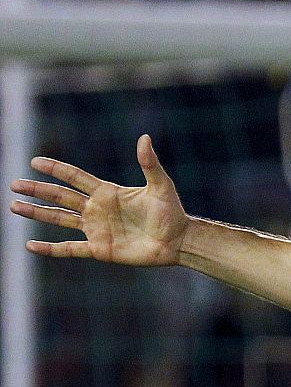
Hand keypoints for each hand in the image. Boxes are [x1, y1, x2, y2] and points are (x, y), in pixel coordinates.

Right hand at [9, 134, 188, 265]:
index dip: (56, 169)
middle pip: (60, 196)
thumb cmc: (172, 212)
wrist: (178, 241)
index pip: (75, 177)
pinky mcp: (100, 249)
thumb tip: (145, 137)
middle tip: (14, 184)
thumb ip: (149, 163)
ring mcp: (96, 229)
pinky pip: (70, 249)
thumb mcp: (161, 185)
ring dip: (37, 213)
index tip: (35, 161)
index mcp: (107, 192)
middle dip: (37, 190)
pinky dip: (50, 248)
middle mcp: (97, 209)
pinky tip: (30, 245)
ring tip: (14, 206)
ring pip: (59, 219)